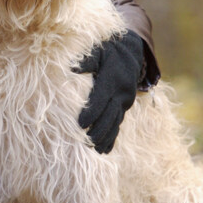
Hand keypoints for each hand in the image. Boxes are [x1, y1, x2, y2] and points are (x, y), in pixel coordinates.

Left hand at [74, 30, 143, 153]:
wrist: (131, 52)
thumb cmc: (108, 51)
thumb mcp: (97, 51)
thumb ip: (86, 61)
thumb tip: (71, 68)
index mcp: (112, 79)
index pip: (100, 99)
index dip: (91, 113)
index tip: (80, 125)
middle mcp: (121, 92)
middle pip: (109, 114)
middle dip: (99, 129)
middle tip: (87, 142)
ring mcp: (124, 100)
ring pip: (115, 122)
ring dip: (106, 137)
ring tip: (97, 150)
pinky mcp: (124, 106)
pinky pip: (118, 123)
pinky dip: (112, 136)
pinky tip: (105, 149)